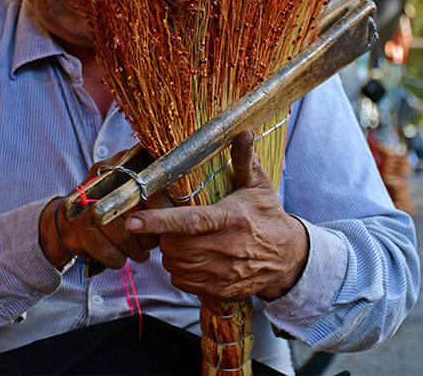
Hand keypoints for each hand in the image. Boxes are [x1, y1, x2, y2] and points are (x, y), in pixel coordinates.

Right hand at [39, 151, 159, 270]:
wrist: (69, 222)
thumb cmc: (111, 206)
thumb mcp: (131, 186)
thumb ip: (156, 187)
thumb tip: (186, 206)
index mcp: (122, 163)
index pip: (151, 183)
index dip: (163, 207)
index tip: (168, 222)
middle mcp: (103, 178)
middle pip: (139, 210)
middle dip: (150, 233)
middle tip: (153, 241)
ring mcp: (88, 203)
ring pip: (124, 234)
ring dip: (134, 249)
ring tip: (139, 251)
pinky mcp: (79, 229)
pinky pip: (109, 251)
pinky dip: (118, 259)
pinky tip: (121, 256)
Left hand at [125, 130, 308, 301]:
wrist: (288, 259)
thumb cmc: (268, 218)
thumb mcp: (259, 186)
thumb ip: (245, 160)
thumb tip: (243, 132)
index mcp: (231, 219)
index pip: (189, 222)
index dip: (158, 221)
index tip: (134, 220)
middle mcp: (225, 249)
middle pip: (174, 245)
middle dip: (163, 234)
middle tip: (169, 223)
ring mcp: (221, 273)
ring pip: (174, 265)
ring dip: (170, 252)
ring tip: (183, 238)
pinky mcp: (218, 290)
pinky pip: (182, 282)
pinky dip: (179, 270)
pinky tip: (192, 257)